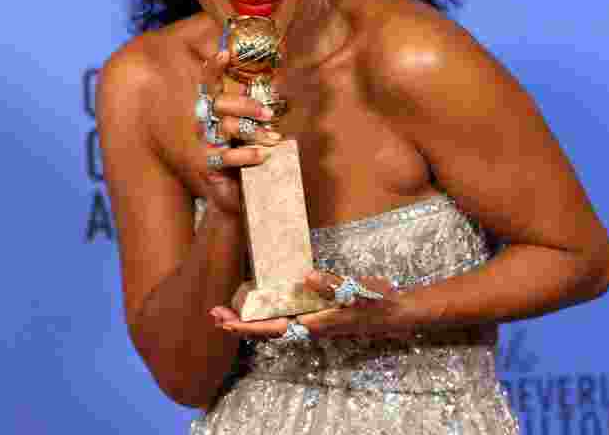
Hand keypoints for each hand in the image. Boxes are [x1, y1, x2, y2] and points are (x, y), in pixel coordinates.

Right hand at [197, 49, 283, 216]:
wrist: (235, 197)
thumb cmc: (246, 157)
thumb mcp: (252, 131)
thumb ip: (258, 113)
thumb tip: (282, 90)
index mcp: (214, 112)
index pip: (209, 86)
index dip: (213, 69)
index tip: (224, 53)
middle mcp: (205, 125)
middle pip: (220, 104)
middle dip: (246, 105)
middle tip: (270, 115)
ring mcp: (205, 146)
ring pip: (226, 127)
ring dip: (253, 131)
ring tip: (273, 139)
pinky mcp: (209, 167)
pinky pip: (226, 156)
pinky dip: (247, 154)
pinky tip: (262, 156)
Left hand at [210, 272, 408, 339]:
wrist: (395, 311)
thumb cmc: (373, 302)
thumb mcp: (354, 292)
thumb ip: (330, 286)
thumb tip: (306, 279)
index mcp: (312, 323)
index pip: (271, 329)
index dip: (246, 327)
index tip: (223, 323)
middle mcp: (308, 325)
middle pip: (266, 329)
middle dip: (239, 324)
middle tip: (213, 314)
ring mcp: (312, 320)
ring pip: (273, 324)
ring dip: (250, 319)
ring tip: (228, 310)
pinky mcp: (317, 314)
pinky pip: (285, 316)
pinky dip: (267, 312)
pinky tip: (260, 303)